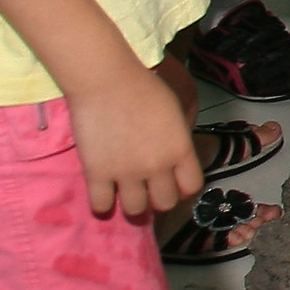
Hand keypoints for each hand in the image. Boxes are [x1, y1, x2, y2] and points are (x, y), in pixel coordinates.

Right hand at [72, 61, 200, 220]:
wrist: (105, 80)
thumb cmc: (143, 86)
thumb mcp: (177, 109)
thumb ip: (179, 136)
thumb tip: (178, 157)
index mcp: (180, 149)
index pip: (191, 187)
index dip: (183, 188)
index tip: (173, 183)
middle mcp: (157, 166)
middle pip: (164, 203)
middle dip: (158, 198)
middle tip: (147, 188)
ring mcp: (126, 173)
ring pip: (135, 210)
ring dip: (132, 203)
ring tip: (125, 191)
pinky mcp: (97, 174)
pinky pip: (102, 206)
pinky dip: (103, 203)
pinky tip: (103, 192)